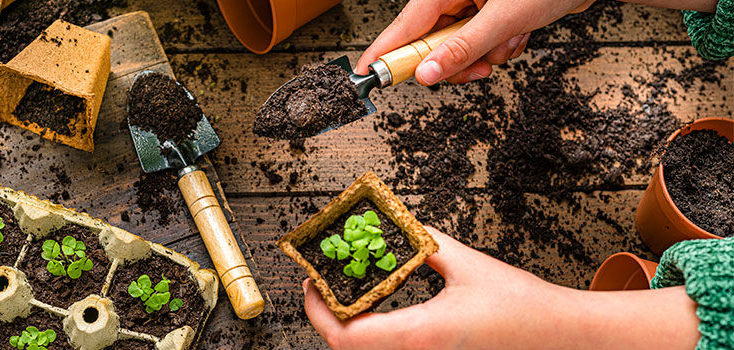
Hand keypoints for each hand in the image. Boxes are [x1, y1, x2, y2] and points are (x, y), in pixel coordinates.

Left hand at [303, 226, 700, 348]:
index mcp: (421, 336)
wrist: (562, 338)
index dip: (317, 310)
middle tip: (322, 283)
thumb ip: (425, 244)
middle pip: (349, 349)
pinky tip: (377, 304)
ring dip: (349, 325)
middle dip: (327, 316)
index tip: (309, 282)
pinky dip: (372, 331)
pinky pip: (390, 348)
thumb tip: (394, 226)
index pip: (346, 336)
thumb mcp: (467, 264)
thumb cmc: (523, 308)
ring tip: (346, 289)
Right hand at [355, 0, 594, 84]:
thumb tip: (428, 74)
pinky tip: (519, 33)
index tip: (366, 75)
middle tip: (478, 67)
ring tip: (511, 38)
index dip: (385, 54)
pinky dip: (501, 48)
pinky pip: (481, 47)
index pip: (404, 27)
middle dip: (458, 61)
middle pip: (432, 44)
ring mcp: (473, 7)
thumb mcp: (504, 19)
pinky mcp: (490, 16)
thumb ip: (463, 48)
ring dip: (488, 54)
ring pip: (459, 50)